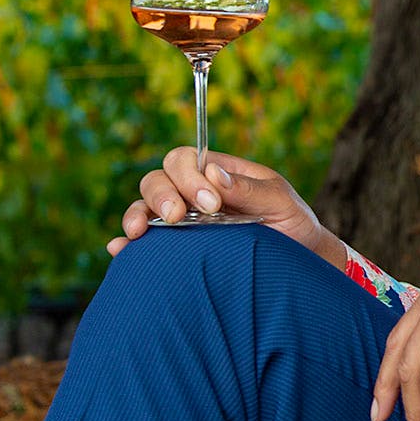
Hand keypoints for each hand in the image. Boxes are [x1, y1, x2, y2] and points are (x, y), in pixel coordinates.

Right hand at [107, 146, 347, 268]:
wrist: (299, 261)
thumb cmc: (292, 224)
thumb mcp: (280, 202)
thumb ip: (249, 189)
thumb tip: (212, 174)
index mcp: (218, 174)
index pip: (185, 159)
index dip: (189, 176)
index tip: (212, 203)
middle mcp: (194, 195)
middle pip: (158, 179)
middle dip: (162, 194)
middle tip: (178, 217)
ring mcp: (183, 223)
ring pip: (145, 207)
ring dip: (137, 215)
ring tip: (139, 232)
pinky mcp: (176, 250)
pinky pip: (144, 244)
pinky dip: (126, 244)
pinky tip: (120, 249)